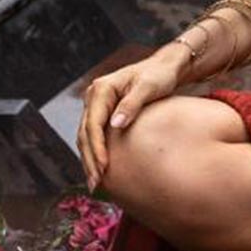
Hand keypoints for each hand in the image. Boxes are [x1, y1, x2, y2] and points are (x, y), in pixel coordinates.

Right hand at [77, 49, 183, 195]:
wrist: (165, 67)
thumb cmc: (159, 75)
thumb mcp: (148, 87)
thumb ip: (132, 104)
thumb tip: (115, 125)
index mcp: (102, 89)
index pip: (93, 124)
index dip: (96, 148)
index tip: (103, 167)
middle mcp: (94, 96)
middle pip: (86, 133)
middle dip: (89, 159)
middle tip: (95, 183)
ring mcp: (97, 104)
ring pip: (86, 136)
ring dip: (89, 159)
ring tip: (95, 183)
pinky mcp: (103, 112)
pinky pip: (94, 135)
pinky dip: (95, 152)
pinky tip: (99, 169)